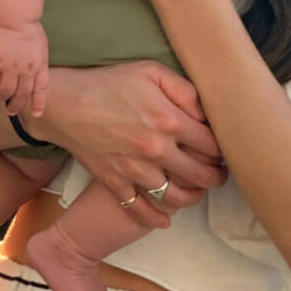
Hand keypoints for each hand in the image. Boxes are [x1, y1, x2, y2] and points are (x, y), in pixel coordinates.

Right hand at [0, 22, 48, 117]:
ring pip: (4, 92)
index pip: (41, 89)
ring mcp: (10, 67)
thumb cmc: (28, 27)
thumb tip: (33, 72)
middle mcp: (26, 70)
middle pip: (21, 95)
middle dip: (16, 106)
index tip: (36, 114)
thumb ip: (37, 61)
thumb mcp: (41, 47)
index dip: (39, 103)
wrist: (15, 16)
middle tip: (10, 110)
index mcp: (40, 65)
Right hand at [27, 59, 226, 229]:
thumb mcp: (151, 72)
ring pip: (176, 197)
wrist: (65, 104)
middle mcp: (156, 150)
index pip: (212, 145)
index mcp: (169, 121)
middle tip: (220, 174)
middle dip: (216, 177)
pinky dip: (156, 219)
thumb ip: (184, 90)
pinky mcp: (116, 183)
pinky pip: (140, 210)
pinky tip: (166, 219)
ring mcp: (135, 170)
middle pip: (200, 175)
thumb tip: (206, 112)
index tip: (224, 149)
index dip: (223, 149)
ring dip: (193, 198)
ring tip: (199, 191)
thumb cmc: (110, 83)